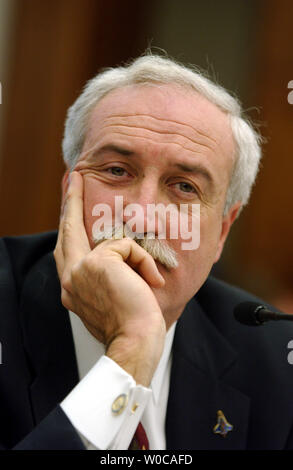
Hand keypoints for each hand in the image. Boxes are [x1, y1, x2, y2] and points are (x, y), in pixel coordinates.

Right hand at [54, 171, 165, 385]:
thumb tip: (119, 262)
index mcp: (73, 289)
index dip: (67, 228)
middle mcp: (70, 279)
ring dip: (127, 244)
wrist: (136, 343)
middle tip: (73, 179)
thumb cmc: (133, 326)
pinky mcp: (97, 263)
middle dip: (70, 202)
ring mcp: (79, 271)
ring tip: (143, 266)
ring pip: (106, 239)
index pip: (66, 251)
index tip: (68, 208)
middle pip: (67, 231)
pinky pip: (127, 246)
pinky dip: (143, 260)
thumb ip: (107, 278)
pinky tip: (150, 280)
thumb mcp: (113, 301)